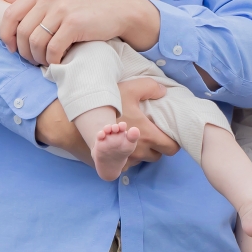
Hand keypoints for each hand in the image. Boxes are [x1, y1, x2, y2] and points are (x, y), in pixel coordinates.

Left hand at [0, 0, 159, 64]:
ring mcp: (62, 9)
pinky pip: (53, 49)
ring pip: (35, 42)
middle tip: (33, 60)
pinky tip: (59, 62)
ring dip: (38, 58)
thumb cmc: (86, 7)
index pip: (10, 14)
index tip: (13, 49)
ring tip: (46, 62)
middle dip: (24, 52)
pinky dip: (53, 60)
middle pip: (22, 32)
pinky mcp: (74, 23)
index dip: (7, 36)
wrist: (119, 10)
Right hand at [34, 77, 178, 164]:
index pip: (171, 148)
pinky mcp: (113, 164)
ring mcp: (126, 160)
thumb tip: (164, 91)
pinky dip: (128, 156)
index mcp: (147, 135)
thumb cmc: (105, 106)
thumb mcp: (130, 89)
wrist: (78, 123)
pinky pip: (127, 164)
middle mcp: (139, 152)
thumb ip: (151, 88)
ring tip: (136, 137)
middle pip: (158, 156)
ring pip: (143, 161)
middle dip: (158, 146)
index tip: (169, 133)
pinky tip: (122, 144)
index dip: (173, 142)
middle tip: (153, 133)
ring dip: (142, 152)